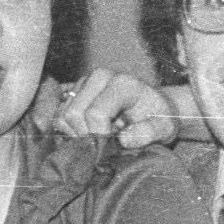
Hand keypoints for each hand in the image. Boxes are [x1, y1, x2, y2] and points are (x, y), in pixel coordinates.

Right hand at [51, 68, 182, 149]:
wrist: (153, 107)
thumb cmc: (158, 118)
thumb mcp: (164, 128)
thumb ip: (148, 133)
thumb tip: (123, 139)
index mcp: (122, 83)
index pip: (96, 113)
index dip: (100, 137)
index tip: (112, 147)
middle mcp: (100, 76)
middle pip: (74, 114)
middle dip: (86, 136)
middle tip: (104, 146)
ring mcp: (84, 82)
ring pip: (63, 115)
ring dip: (77, 134)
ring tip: (99, 137)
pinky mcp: (74, 91)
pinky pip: (58, 115)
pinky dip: (69, 130)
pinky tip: (88, 133)